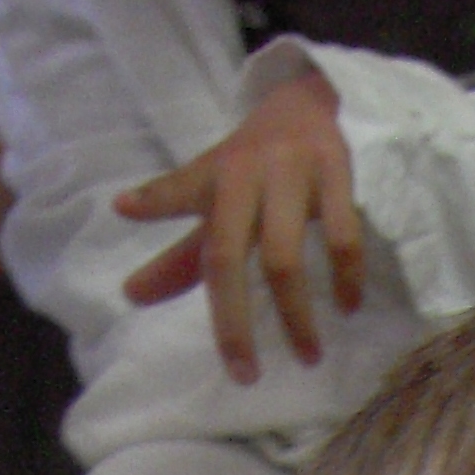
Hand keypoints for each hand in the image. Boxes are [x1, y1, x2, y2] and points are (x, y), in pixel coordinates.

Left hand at [116, 69, 362, 383]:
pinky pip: (344, 236)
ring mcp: (293, 170)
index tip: (126, 232)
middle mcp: (247, 172)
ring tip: (307, 356)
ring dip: (294, 314)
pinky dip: (346, 277)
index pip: (184, 206)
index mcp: (215, 178)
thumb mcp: (215, 201)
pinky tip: (348, 307)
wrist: (312, 99)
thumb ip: (181, 254)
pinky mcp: (338, 171)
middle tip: (245, 375)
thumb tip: (130, 295)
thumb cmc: (256, 164)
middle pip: (227, 252)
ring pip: (284, 255)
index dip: (159, 224)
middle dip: (232, 321)